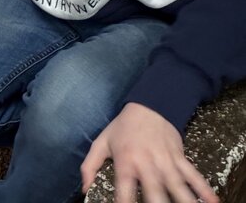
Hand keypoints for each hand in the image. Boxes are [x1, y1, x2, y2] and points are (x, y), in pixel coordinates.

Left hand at [81, 102, 219, 202]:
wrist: (150, 104)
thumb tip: (84, 188)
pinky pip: (194, 176)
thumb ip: (90, 165)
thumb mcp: (102, 142)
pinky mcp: (180, 158)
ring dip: (184, 202)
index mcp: (126, 162)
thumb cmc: (124, 127)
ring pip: (177, 188)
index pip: (124, 192)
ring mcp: (166, 162)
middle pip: (155, 195)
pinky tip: (212, 202)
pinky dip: (204, 190)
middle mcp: (147, 164)